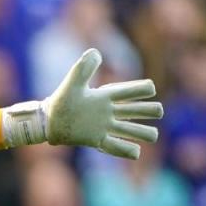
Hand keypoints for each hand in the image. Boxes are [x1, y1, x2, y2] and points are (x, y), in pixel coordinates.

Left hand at [3, 49, 162, 158]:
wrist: (47, 122)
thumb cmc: (60, 101)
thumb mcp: (72, 83)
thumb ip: (83, 68)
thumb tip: (96, 52)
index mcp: (105, 96)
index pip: (130, 90)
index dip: (142, 89)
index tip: (149, 89)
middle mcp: (109, 112)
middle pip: (137, 110)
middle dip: (150, 110)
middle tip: (158, 112)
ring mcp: (104, 127)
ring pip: (130, 130)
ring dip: (143, 132)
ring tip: (153, 136)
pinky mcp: (97, 141)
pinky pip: (116, 147)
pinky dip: (126, 150)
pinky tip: (136, 153)